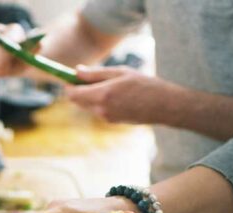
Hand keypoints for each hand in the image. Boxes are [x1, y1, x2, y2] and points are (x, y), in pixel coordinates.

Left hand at [65, 65, 179, 123]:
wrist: (164, 106)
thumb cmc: (145, 85)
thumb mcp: (120, 72)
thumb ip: (96, 73)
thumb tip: (76, 71)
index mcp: (103, 95)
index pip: (73, 94)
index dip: (68, 85)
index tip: (69, 77)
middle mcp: (101, 109)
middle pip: (77, 101)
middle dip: (78, 89)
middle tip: (88, 77)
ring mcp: (106, 118)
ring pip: (87, 105)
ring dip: (90, 95)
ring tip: (110, 84)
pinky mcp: (112, 121)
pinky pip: (98, 109)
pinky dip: (100, 101)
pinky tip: (118, 94)